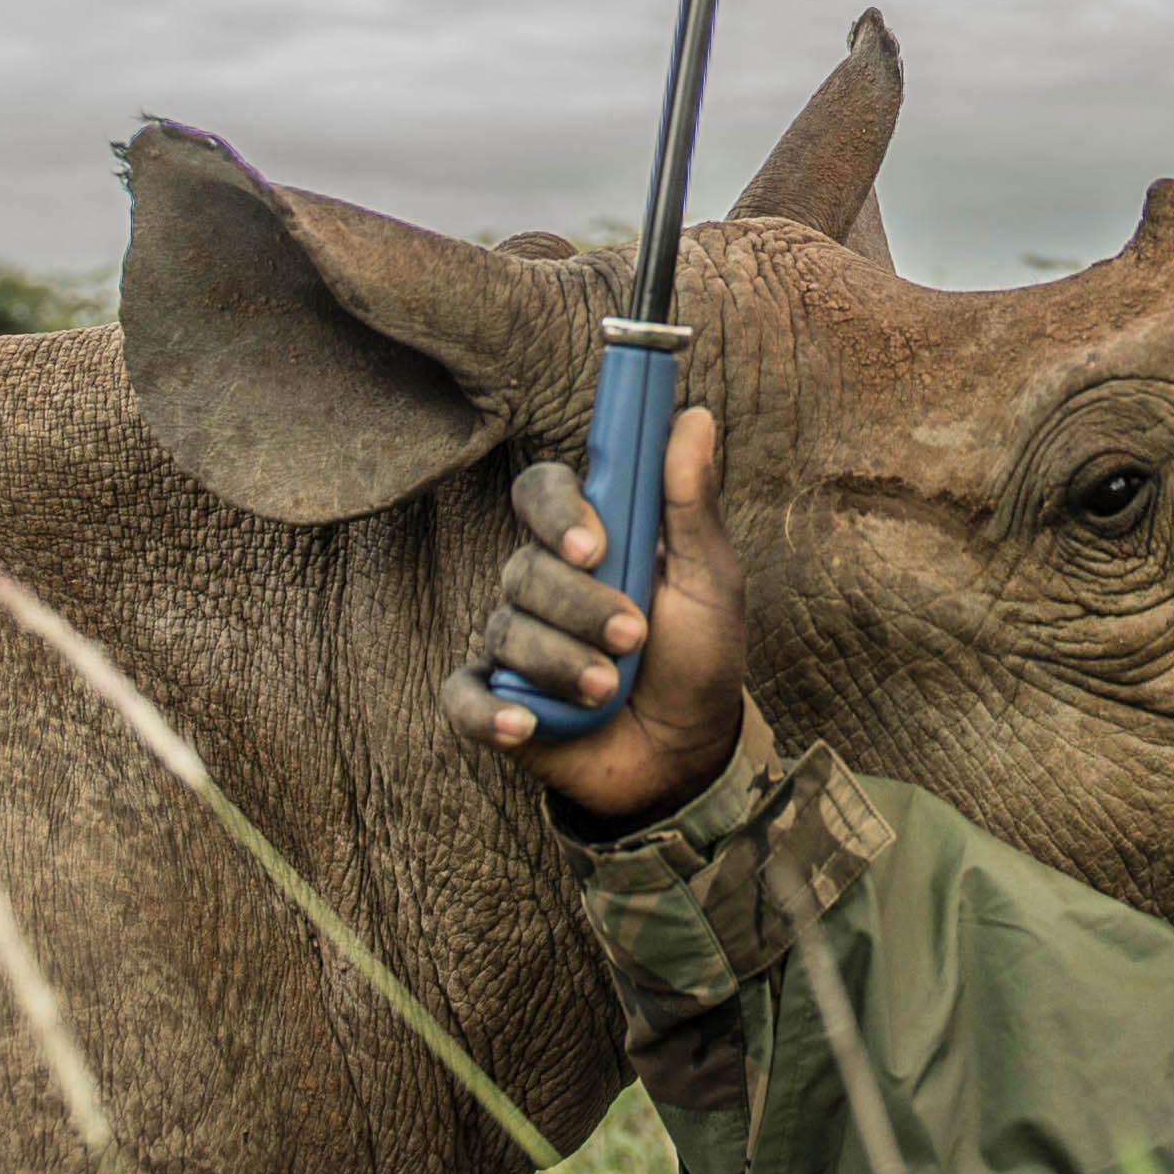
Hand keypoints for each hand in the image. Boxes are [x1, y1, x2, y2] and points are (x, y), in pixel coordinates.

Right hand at [436, 405, 748, 830]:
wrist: (688, 757)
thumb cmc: (701, 658)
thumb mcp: (710, 582)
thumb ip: (692, 504)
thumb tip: (695, 416)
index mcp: (590, 541)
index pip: (543, 494)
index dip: (556, 512)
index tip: (593, 545)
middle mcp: (544, 584)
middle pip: (524, 566)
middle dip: (579, 606)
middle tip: (633, 637)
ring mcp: (515, 644)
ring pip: (506, 630)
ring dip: (564, 664)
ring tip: (612, 691)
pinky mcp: (498, 703)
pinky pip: (463, 697)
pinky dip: (489, 710)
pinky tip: (526, 722)